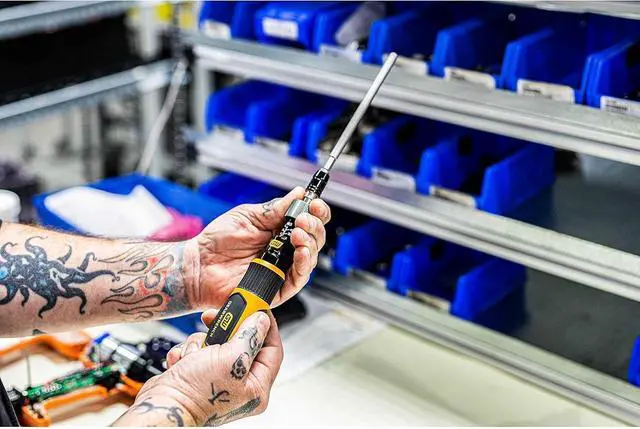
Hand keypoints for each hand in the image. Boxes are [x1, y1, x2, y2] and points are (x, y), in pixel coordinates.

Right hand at [113, 311, 281, 426]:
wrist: (160, 405)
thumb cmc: (194, 393)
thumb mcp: (230, 358)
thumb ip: (250, 336)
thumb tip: (262, 321)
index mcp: (257, 387)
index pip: (272, 349)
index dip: (265, 326)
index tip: (256, 308)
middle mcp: (241, 385)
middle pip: (243, 342)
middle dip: (225, 331)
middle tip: (214, 318)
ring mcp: (220, 379)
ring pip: (219, 343)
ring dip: (202, 342)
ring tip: (194, 354)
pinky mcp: (201, 374)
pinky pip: (200, 351)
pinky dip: (189, 352)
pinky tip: (183, 362)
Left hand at [190, 187, 330, 308]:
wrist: (198, 265)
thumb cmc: (218, 241)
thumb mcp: (248, 216)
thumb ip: (274, 208)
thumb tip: (298, 194)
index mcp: (280, 230)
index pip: (309, 221)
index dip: (316, 212)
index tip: (314, 203)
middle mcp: (285, 249)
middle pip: (315, 238)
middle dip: (314, 226)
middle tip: (303, 219)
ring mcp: (282, 268)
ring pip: (311, 257)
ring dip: (310, 243)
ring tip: (298, 233)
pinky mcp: (278, 287)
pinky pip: (299, 278)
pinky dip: (304, 264)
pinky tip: (300, 252)